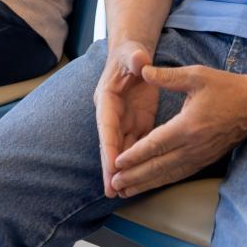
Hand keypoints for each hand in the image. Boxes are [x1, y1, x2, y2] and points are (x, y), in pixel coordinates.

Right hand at [95, 40, 161, 196]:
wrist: (133, 55)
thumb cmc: (131, 53)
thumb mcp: (133, 53)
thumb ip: (136, 58)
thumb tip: (140, 60)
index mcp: (107, 97)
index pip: (107, 125)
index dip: (109, 145)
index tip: (111, 165)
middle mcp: (112, 113)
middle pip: (110, 143)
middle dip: (110, 167)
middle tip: (111, 190)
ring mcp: (123, 120)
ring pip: (121, 149)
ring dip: (121, 171)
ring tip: (120, 193)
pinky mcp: (136, 123)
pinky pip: (135, 146)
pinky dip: (135, 163)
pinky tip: (136, 180)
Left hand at [109, 63, 246, 197]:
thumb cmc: (227, 88)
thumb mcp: (197, 75)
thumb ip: (168, 76)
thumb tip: (144, 70)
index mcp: (188, 126)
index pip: (156, 144)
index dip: (135, 155)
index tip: (116, 163)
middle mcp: (194, 146)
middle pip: (159, 166)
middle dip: (134, 176)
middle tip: (114, 184)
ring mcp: (201, 156)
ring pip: (169, 174)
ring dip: (146, 183)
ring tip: (125, 191)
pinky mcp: (205, 160)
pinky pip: (180, 174)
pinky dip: (163, 181)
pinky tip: (150, 185)